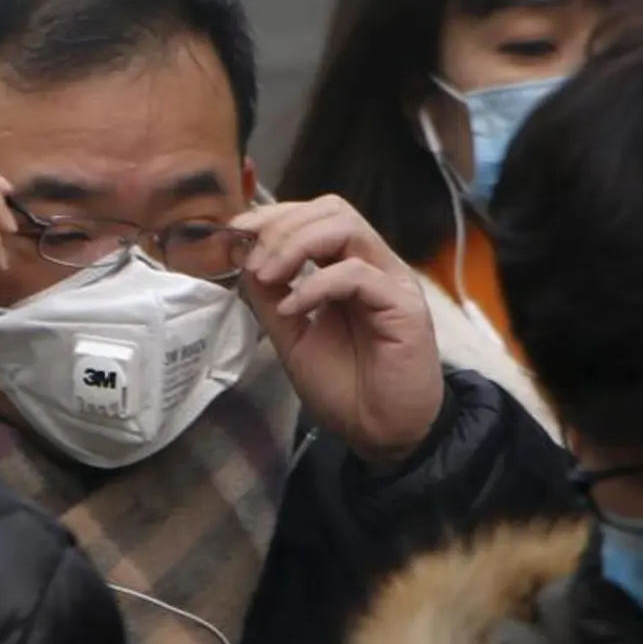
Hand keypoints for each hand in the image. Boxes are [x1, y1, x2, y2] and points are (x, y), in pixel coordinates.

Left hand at [230, 196, 443, 470]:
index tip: (238, 231)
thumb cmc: (345, 387)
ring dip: (297, 245)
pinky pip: (358, 274)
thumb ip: (270, 296)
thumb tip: (242, 257)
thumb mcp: (291, 336)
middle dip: (284, 226)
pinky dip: (316, 285)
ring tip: (269, 278)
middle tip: (254, 261)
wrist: (382, 434)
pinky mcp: (405, 307)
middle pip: (333, 210)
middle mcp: (374, 266)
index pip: (316, 216)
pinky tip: (293, 310)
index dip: (275, 215)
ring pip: (348, 228)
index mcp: (349, 267)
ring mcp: (392, 282)